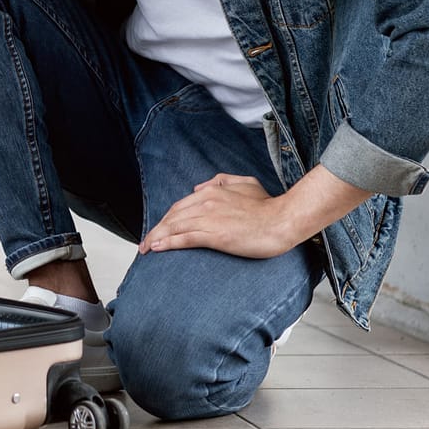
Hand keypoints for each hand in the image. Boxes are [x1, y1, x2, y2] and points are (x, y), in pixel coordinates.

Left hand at [138, 174, 299, 259]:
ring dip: (157, 238)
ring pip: (175, 228)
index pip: (180, 206)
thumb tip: (199, 186)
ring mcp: (209, 219)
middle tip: (145, 242)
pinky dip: (168, 242)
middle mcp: (206, 202)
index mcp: (211, 191)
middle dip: (156, 230)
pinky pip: (185, 238)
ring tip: (146, 248)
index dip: (166, 219)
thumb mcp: (245, 183)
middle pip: (173, 217)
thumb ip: (221, 180)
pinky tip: (158, 248)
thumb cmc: (268, 205)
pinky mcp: (215, 235)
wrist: (283, 220)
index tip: (159, 229)